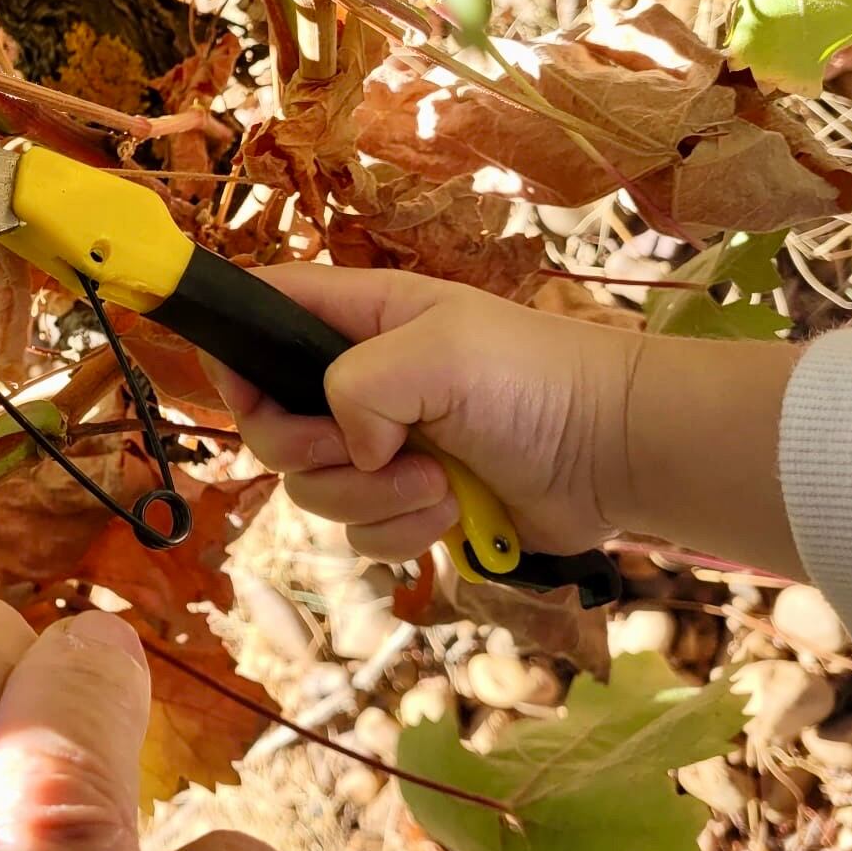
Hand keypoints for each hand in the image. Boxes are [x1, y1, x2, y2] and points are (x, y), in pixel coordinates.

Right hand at [212, 265, 802, 572]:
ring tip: (438, 484)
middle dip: (312, 453)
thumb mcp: (438, 350)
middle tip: (366, 453)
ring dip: (372, 500)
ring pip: (314, 489)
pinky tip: (453, 511)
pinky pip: (361, 536)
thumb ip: (357, 383)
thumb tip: (348, 445)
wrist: (616, 453)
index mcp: (359, 321)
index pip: (262, 314)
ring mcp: (382, 449)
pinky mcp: (409, 506)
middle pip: (272, 427)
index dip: (235, 352)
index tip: (249, 394)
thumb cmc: (535, 379)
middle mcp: (358, 383)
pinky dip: (402, 533)